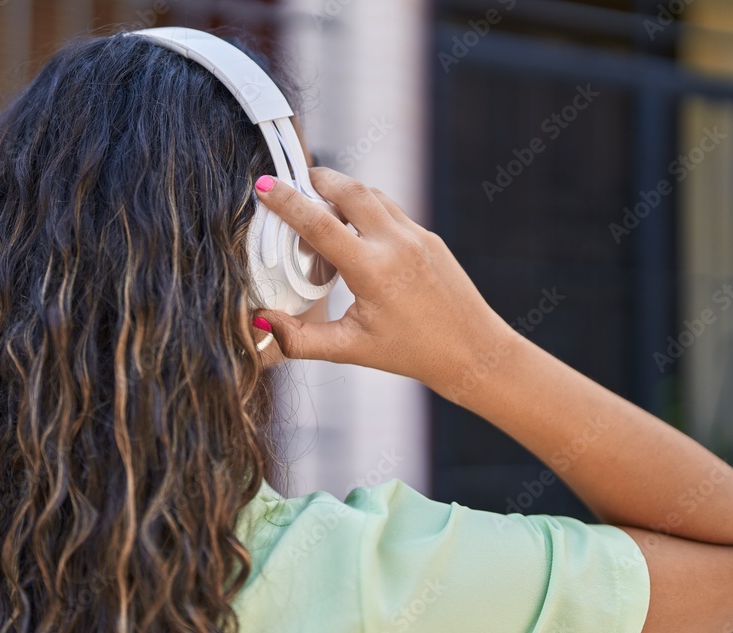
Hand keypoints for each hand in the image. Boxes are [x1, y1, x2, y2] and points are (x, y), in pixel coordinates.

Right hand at [253, 167, 515, 398]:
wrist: (472, 351)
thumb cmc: (410, 353)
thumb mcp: (350, 348)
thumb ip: (299, 338)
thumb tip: (260, 320)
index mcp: (373, 271)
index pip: (320, 224)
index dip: (286, 202)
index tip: (263, 185)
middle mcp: (396, 244)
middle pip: (349, 189)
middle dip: (317, 179)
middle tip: (293, 183)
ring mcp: (416, 236)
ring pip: (371, 194)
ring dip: (342, 191)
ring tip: (320, 209)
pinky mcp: (428, 237)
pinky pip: (389, 209)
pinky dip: (364, 208)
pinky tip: (353, 231)